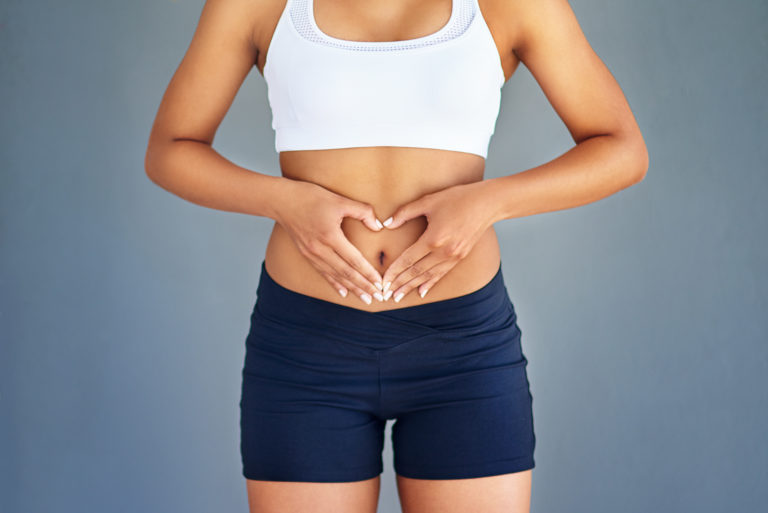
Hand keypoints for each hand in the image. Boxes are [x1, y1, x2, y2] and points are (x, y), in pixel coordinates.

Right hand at [272, 179, 384, 304]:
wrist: (281, 201)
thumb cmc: (310, 197)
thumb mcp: (339, 200)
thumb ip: (362, 212)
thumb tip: (378, 226)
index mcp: (330, 236)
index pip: (354, 260)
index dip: (368, 273)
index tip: (380, 283)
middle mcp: (320, 249)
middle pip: (346, 273)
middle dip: (364, 286)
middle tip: (379, 297)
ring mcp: (312, 254)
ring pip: (336, 276)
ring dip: (352, 288)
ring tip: (366, 298)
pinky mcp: (306, 255)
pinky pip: (323, 273)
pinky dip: (335, 284)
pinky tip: (344, 293)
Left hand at [380, 181, 496, 302]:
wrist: (488, 203)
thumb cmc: (458, 198)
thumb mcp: (428, 201)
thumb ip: (405, 213)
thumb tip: (387, 224)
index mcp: (434, 238)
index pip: (408, 260)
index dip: (394, 271)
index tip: (383, 281)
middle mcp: (444, 252)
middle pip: (416, 272)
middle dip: (400, 284)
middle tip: (386, 294)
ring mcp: (453, 256)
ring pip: (428, 276)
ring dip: (412, 287)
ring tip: (399, 296)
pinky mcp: (460, 257)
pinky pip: (442, 274)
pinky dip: (430, 283)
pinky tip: (421, 292)